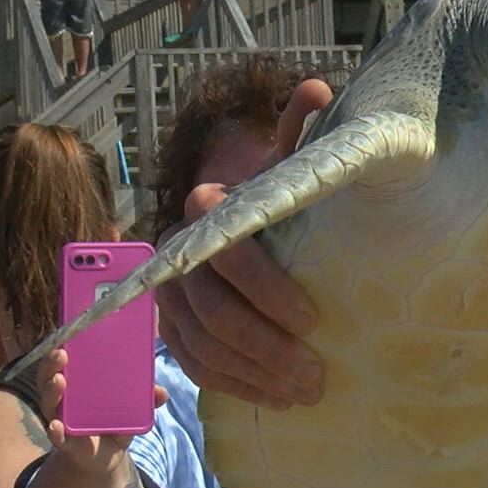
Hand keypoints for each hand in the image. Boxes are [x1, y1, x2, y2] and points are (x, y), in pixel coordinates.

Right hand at [36, 350, 168, 475]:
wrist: (105, 458)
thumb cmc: (114, 423)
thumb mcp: (132, 410)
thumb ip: (146, 400)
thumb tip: (161, 393)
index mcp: (77, 383)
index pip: (63, 362)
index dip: (61, 346)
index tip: (65, 333)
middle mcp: (63, 399)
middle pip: (49, 377)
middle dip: (52, 364)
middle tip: (61, 353)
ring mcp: (60, 419)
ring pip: (49, 403)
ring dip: (52, 391)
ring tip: (59, 380)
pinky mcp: (64, 441)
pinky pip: (56, 435)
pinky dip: (55, 431)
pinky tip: (56, 425)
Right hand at [154, 79, 334, 409]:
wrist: (240, 227)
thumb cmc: (277, 200)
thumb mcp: (289, 168)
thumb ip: (300, 136)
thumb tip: (317, 88)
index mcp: (208, 211)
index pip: (226, 252)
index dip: (266, 288)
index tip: (313, 318)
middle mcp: (177, 251)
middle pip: (214, 310)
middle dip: (268, 346)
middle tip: (318, 372)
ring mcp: (169, 294)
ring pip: (203, 345)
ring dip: (257, 374)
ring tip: (308, 390)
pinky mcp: (170, 328)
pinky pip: (195, 366)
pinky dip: (237, 386)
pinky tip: (278, 399)